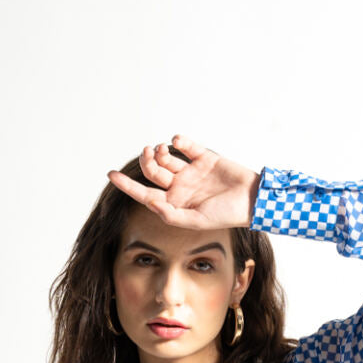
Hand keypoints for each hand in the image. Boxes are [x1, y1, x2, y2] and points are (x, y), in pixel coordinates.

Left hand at [107, 135, 260, 230]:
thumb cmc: (227, 215)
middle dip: (146, 161)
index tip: (110, 175)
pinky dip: (179, 141)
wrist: (252, 200)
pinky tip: (178, 142)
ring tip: (163, 149)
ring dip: (159, 151)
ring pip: (165, 157)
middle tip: (149, 152)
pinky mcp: (204, 157)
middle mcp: (180, 187)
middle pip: (152, 171)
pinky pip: (185, 146)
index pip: (145, 193)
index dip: (127, 185)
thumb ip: (171, 214)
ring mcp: (191, 172)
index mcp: (175, 204)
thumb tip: (150, 202)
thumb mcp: (197, 221)